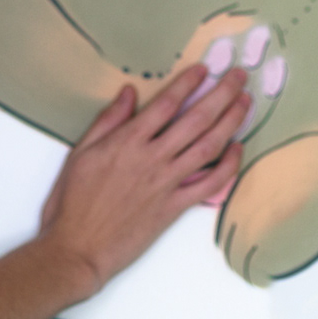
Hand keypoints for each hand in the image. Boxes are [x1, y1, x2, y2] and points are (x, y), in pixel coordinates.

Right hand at [36, 64, 249, 297]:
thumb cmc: (72, 202)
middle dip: (221, 94)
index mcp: (127, 142)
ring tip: (245, 103)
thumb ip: (108, 121)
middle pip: (196, 120)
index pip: (166, 104)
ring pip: (208, 147)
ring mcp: (166, 184)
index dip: (188, 83)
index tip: (204, 69)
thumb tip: (130, 92)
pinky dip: (228, 166)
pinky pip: (209, 184)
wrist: (77, 248)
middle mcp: (152, 158)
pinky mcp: (174, 208)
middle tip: (239, 76)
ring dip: (230, 123)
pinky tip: (238, 149)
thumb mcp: (80, 153)